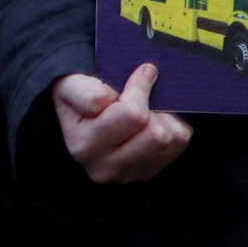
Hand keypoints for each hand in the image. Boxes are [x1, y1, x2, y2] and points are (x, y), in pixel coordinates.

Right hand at [54, 62, 191, 184]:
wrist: (80, 120)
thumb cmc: (79, 98)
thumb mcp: (69, 86)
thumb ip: (84, 90)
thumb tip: (111, 97)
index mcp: (85, 146)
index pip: (131, 114)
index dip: (140, 87)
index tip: (143, 72)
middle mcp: (105, 167)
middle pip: (156, 134)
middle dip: (153, 108)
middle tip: (145, 95)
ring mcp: (128, 174)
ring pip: (170, 141)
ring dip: (164, 119)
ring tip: (149, 109)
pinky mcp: (146, 173)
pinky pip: (178, 146)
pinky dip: (172, 128)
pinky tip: (154, 121)